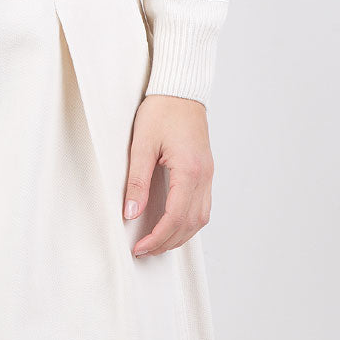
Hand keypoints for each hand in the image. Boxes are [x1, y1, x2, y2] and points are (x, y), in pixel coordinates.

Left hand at [122, 94, 213, 256]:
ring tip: (157, 242)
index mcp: (189, 170)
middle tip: (145, 250)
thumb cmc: (161, 110)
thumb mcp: (142, 143)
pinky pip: (202, 205)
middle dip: (168, 242)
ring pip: (200, 218)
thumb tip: (131, 213)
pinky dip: (188, 221)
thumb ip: (136, 180)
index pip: (176, 217)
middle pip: (191, 224)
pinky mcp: (206, 170)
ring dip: (180, 235)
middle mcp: (204, 176)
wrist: (180, 89)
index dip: (158, 238)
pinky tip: (173, 222)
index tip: (140, 248)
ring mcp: (208, 173)